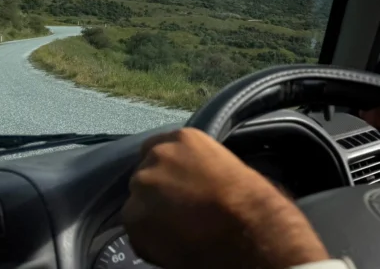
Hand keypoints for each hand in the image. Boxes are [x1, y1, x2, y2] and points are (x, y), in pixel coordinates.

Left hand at [123, 128, 328, 268]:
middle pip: (145, 173)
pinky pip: (136, 229)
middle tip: (177, 208)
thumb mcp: (222, 162)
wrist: (244, 225)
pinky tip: (173, 241)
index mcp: (182, 138)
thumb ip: (197, 164)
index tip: (174, 182)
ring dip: (151, 212)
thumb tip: (189, 177)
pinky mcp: (133, 217)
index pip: (155, 147)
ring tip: (176, 227)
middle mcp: (157, 156)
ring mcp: (142, 185)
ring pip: (138, 202)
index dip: (164, 168)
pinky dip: (149, 237)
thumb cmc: (246, 196)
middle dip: (156, 190)